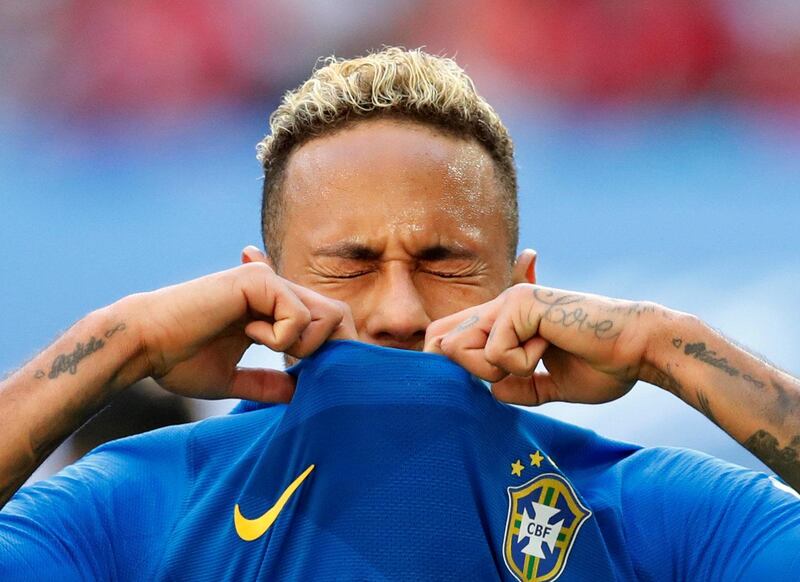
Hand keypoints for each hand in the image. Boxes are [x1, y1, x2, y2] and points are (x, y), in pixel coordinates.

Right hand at [126, 252, 355, 402]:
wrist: (144, 345)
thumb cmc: (179, 361)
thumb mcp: (233, 379)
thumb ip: (266, 385)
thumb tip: (299, 396)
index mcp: (271, 310)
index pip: (326, 324)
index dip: (332, 352)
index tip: (312, 380)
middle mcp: (275, 290)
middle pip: (339, 316)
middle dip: (331, 351)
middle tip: (298, 371)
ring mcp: (268, 280)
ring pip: (327, 315)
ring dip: (302, 346)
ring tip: (267, 349)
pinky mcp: (258, 278)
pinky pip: (299, 315)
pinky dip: (281, 337)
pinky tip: (249, 334)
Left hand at [424, 284, 659, 405]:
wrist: (638, 351)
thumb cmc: (604, 366)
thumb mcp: (549, 386)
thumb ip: (518, 388)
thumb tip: (490, 391)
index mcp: (505, 321)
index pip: (447, 336)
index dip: (445, 363)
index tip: (469, 383)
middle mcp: (501, 306)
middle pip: (441, 342)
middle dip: (470, 371)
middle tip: (517, 371)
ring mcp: (508, 301)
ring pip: (462, 349)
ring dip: (498, 370)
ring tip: (540, 357)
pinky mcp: (520, 303)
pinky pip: (496, 353)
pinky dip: (522, 364)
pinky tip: (551, 347)